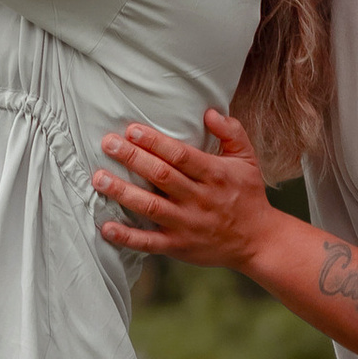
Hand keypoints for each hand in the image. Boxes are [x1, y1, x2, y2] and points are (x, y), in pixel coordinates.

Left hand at [93, 107, 276, 271]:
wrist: (258, 240)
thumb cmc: (248, 195)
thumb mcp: (247, 159)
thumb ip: (231, 132)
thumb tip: (210, 112)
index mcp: (215, 175)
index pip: (181, 156)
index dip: (155, 142)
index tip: (131, 130)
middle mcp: (199, 199)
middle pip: (162, 176)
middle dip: (132, 159)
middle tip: (107, 144)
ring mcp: (187, 224)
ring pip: (151, 207)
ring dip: (123, 193)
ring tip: (99, 179)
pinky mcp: (179, 246)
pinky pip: (149, 243)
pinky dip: (127, 236)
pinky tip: (106, 227)